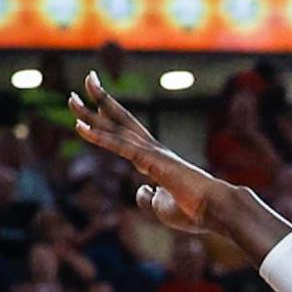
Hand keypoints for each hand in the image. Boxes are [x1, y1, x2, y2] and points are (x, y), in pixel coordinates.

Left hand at [69, 73, 219, 234]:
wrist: (219, 210)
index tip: (94, 105)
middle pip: (121, 121)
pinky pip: (119, 147)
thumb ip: (149, 198)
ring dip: (91, 112)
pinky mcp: (151, 162)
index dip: (109, 120)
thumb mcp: (163, 208)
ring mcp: (152, 154)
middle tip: (88, 79)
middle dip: (101, 100)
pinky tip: (79, 127)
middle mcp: (153, 150)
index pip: (127, 135)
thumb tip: (142, 190)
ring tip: (72, 97)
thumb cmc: (196, 211)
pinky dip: (98, 137)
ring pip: (117, 128)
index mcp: (156, 161)